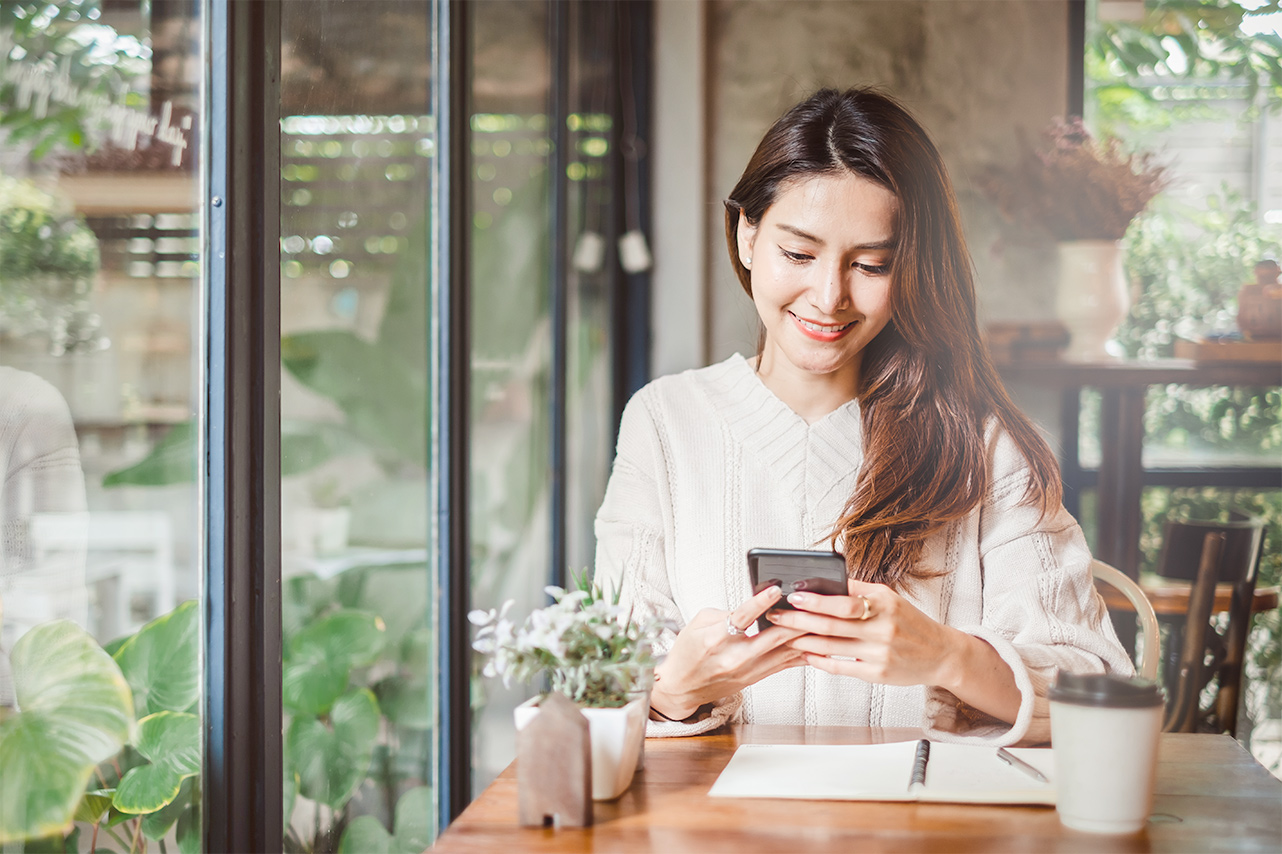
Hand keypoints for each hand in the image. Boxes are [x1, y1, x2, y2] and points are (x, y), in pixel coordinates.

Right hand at [650, 585, 808, 720]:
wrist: (682, 687)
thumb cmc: (688, 651)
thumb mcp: (698, 623)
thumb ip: (727, 612)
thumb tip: (756, 605)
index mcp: (714, 639)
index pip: (741, 618)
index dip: (760, 603)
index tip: (776, 589)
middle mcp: (733, 657)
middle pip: (772, 637)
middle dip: (796, 620)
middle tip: (815, 604)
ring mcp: (747, 670)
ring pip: (784, 652)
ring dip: (805, 637)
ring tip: (825, 621)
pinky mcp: (755, 678)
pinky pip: (785, 664)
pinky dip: (802, 654)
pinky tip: (820, 645)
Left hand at [769, 579, 1021, 722]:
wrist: (941, 654)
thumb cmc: (909, 622)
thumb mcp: (889, 598)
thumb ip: (859, 591)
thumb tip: (823, 581)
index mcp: (884, 602)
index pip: (843, 600)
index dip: (815, 599)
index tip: (792, 595)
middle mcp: (883, 627)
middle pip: (832, 624)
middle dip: (799, 619)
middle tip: (776, 615)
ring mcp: (880, 652)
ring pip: (832, 646)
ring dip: (803, 641)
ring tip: (783, 635)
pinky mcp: (878, 673)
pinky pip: (841, 667)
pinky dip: (820, 661)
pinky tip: (805, 655)